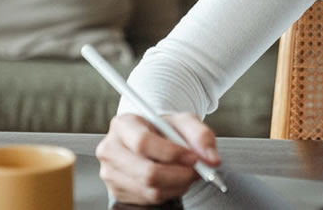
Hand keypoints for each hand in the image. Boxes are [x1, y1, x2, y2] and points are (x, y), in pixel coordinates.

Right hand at [96, 112, 221, 204]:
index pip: (143, 142)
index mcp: (123, 125)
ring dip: (178, 185)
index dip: (171, 153)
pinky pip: (149, 199)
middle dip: (179, 175)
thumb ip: (201, 135)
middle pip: (146, 172)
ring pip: (150, 189)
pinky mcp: (117, 191)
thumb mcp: (184, 122)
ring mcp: (111, 173)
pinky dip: (170, 192)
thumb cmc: (164, 129)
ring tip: (187, 173)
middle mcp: (111, 149)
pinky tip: (174, 180)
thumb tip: (211, 158)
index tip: (193, 156)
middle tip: (197, 170)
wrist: (151, 139)